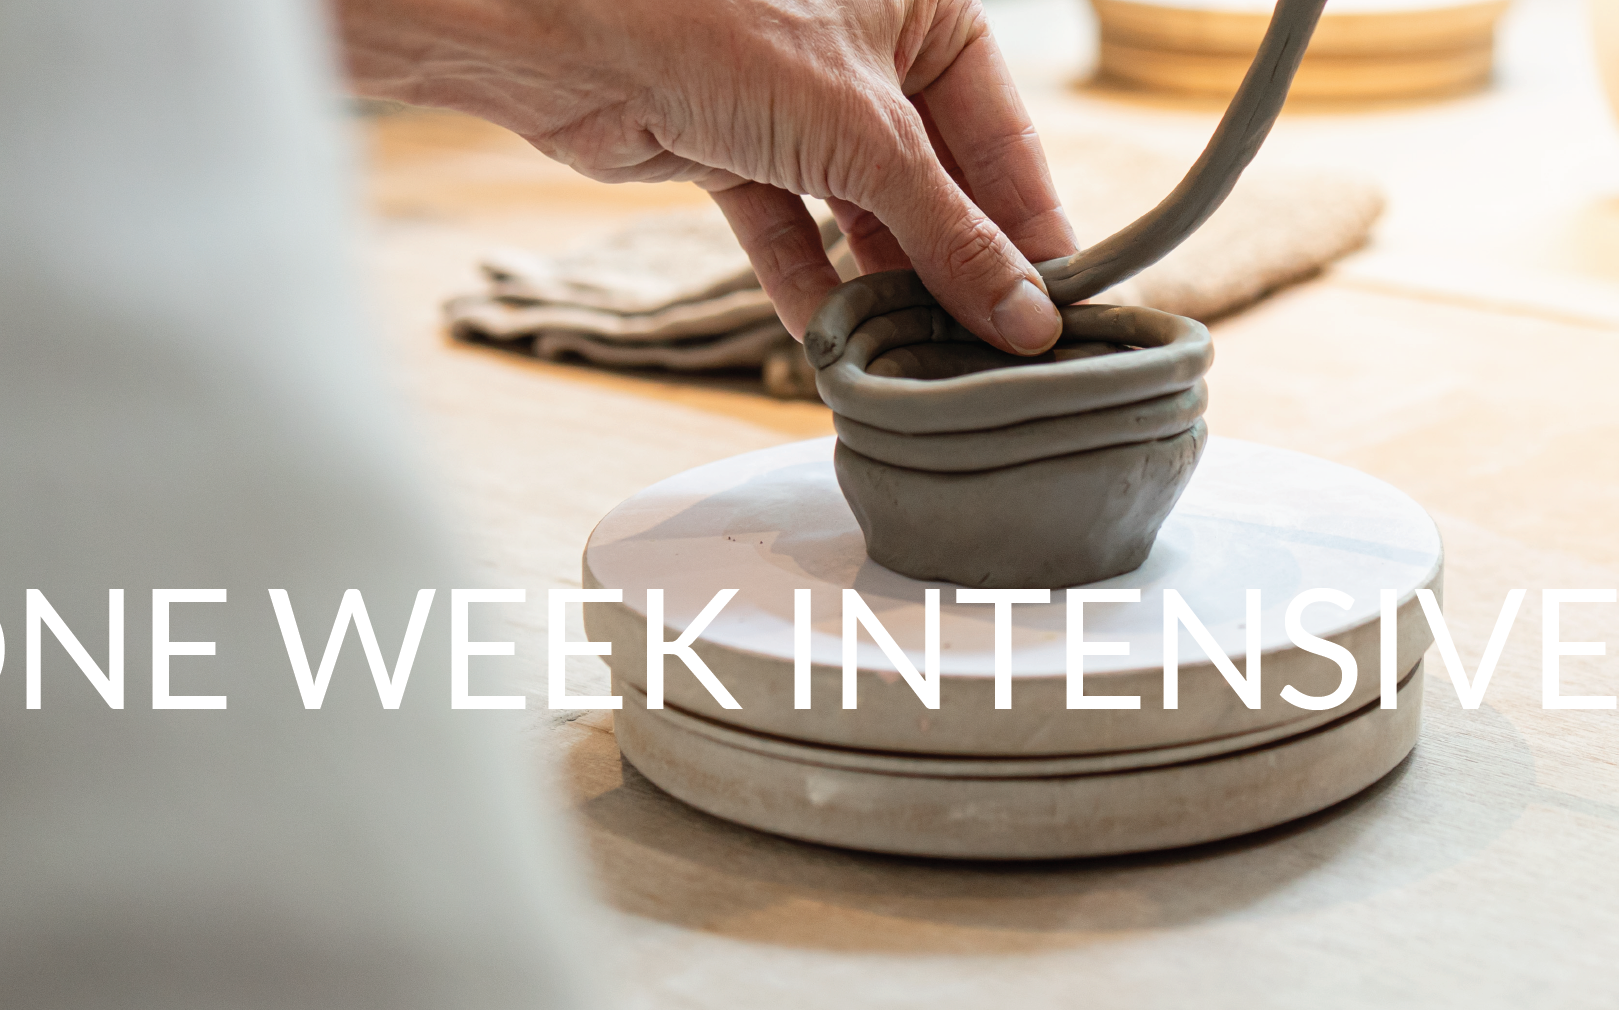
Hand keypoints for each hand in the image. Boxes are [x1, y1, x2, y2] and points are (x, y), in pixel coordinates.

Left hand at [338, 0, 1075, 352]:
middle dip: (953, 270)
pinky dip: (805, 283)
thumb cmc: (720, 23)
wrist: (562, 28)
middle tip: (988, 359)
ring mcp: (796, 100)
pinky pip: (787, 227)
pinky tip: (832, 345)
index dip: (1030, 229)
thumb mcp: (865, 135)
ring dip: (882, 287)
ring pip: (861, 212)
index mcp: (928, 9)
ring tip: (917, 364)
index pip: (1004, 138)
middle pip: (934, 183)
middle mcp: (867, 49)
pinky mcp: (732, 145)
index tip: (1056, 315)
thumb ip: (949, 233)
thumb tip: (1023, 318)